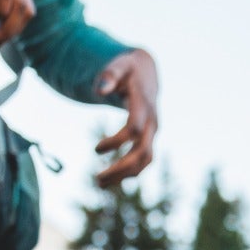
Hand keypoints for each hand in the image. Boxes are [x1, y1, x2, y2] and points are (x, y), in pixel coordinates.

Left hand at [93, 50, 158, 186]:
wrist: (146, 73)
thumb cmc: (128, 69)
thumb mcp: (119, 66)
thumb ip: (109, 75)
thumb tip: (99, 90)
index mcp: (144, 105)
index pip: (134, 130)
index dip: (116, 142)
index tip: (96, 149)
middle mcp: (153, 122)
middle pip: (142, 153)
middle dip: (121, 168)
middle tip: (97, 180)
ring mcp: (153, 132)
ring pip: (145, 161)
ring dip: (124, 175)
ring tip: (100, 183)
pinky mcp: (149, 138)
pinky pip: (143, 160)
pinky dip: (128, 171)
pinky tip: (110, 177)